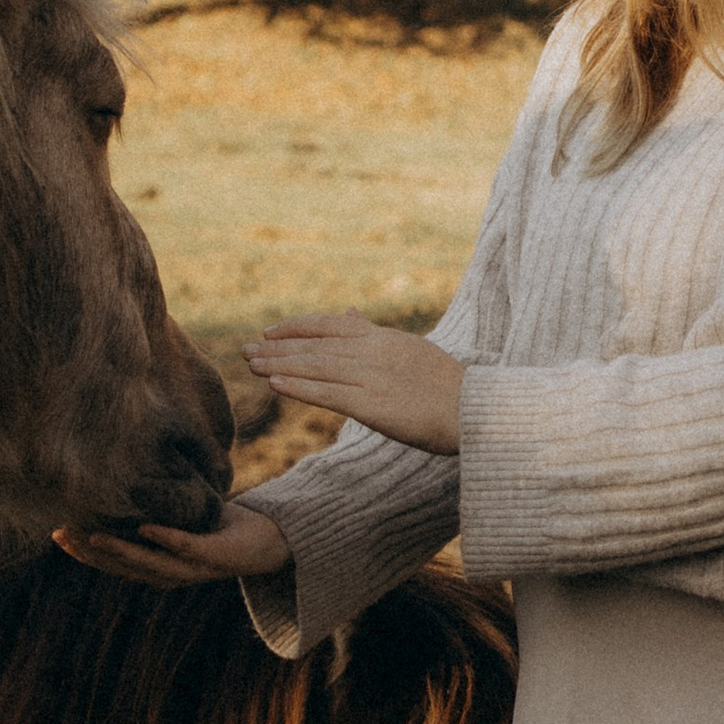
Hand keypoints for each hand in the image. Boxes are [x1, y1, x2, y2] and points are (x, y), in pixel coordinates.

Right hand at [54, 499, 292, 587]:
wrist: (273, 540)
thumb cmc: (224, 526)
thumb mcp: (184, 517)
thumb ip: (158, 512)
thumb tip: (129, 486)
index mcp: (162, 566)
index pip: (116, 561)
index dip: (86, 551)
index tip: (58, 534)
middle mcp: (174, 574)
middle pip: (125, 566)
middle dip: (92, 552)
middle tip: (63, 534)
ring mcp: (195, 568)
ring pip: (150, 563)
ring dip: (120, 551)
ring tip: (92, 536)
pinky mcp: (217, 558)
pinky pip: (187, 547)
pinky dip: (166, 539)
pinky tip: (145, 527)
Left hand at [248, 312, 465, 452]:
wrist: (477, 410)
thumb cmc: (449, 387)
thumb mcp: (412, 349)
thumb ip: (377, 334)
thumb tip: (352, 312)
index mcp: (384, 339)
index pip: (330, 325)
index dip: (296, 328)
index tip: (269, 332)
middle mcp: (374, 352)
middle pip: (315, 345)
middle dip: (278, 347)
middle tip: (246, 350)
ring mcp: (372, 377)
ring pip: (316, 367)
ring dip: (280, 364)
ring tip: (251, 365)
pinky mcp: (373, 405)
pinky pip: (328, 394)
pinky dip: (299, 388)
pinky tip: (275, 385)